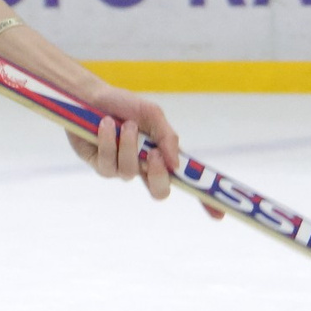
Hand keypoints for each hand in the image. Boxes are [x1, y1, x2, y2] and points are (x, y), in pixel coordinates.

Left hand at [72, 82, 220, 215]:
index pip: (187, 182)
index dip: (204, 201)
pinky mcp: (100, 166)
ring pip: (130, 172)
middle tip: (155, 155)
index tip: (219, 214)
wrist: (91, 96)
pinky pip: (107, 163)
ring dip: (129, 145)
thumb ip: (166, 137)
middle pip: (160, 191)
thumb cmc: (124, 105)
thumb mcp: (151, 114)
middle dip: (158, 175)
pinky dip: (108, 141)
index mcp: (163, 156)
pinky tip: (105, 125)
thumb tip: (175, 164)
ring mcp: (121, 169)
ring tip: (126, 124)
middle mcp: (144, 167)